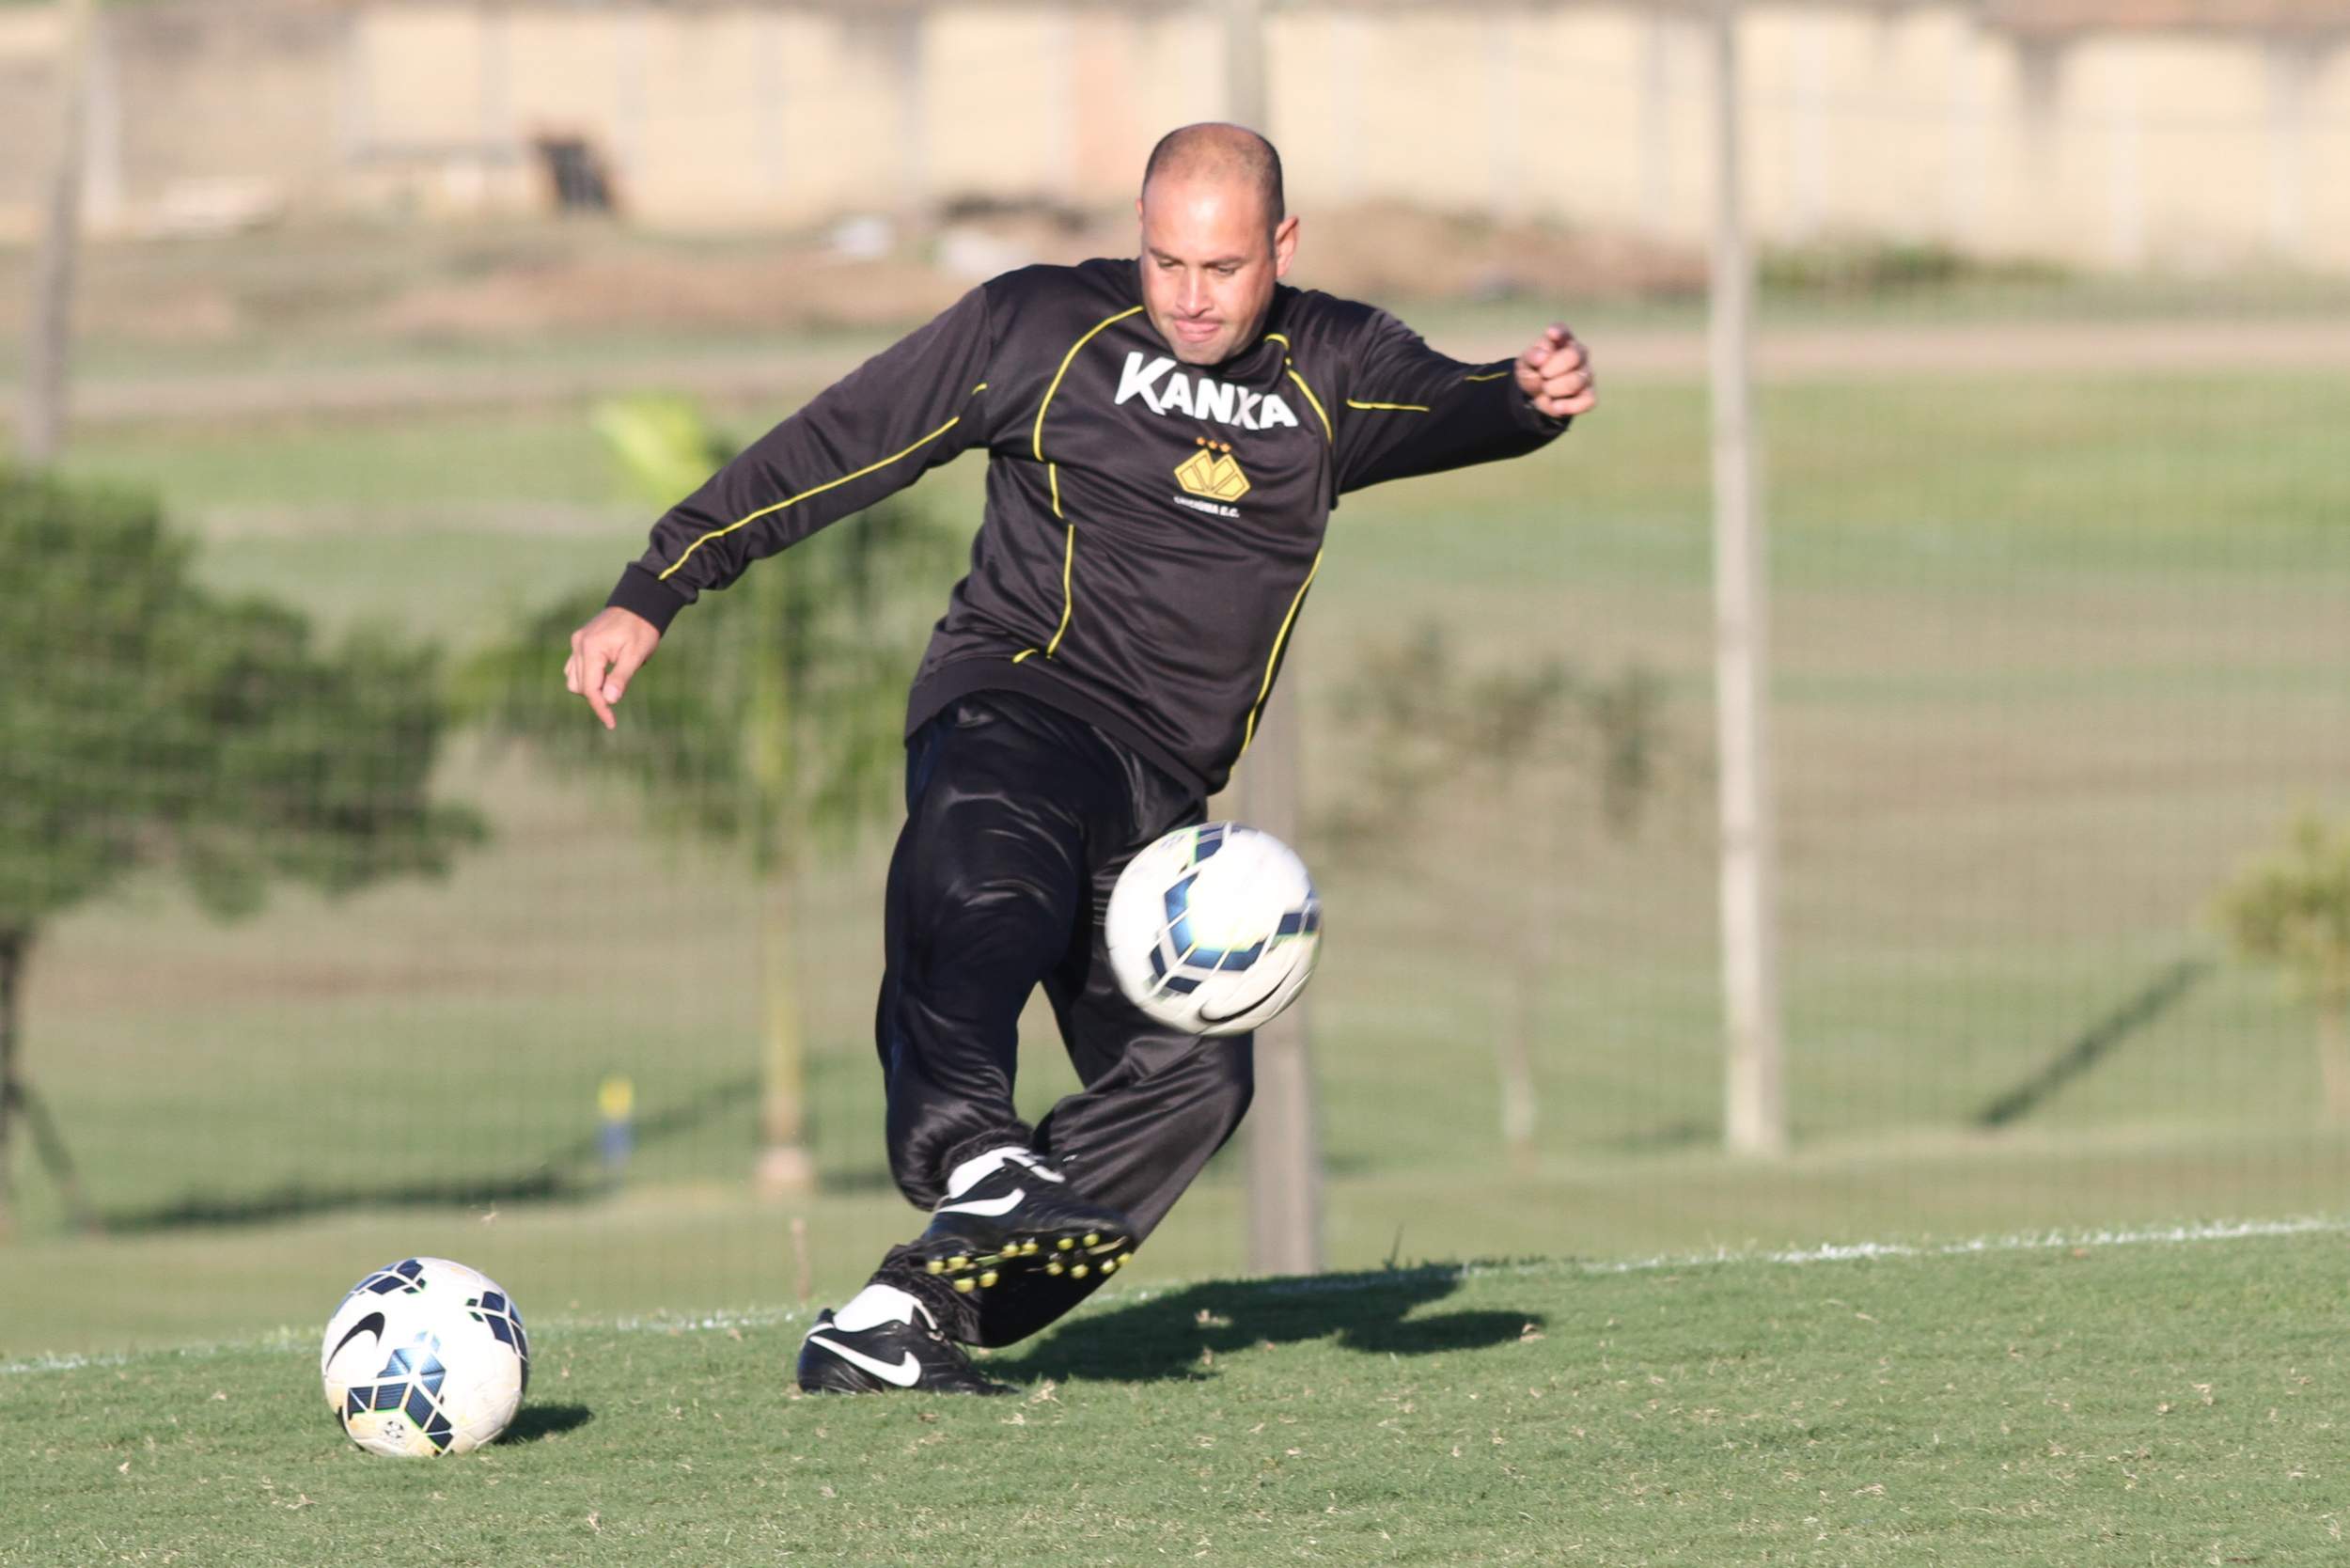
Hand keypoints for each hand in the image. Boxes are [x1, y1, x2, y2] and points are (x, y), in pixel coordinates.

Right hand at [564, 606, 660, 729]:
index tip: (612, 723)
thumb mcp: (636, 655)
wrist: (639, 604)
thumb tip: (609, 701)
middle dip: (597, 697)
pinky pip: (575, 667)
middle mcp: (579, 645)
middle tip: (619, 695)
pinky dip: (587, 677)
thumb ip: (621, 677)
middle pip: (579, 686)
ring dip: (590, 688)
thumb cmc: (641, 629)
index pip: (590, 688)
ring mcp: (577, 643)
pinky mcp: (580, 642)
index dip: (600, 708)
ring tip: (613, 684)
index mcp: (591, 648)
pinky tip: (605, 676)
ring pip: (574, 678)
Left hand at [1515, 324, 1595, 419]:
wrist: (1536, 394)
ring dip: (1555, 388)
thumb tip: (1542, 358)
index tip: (1550, 334)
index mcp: (1561, 340)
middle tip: (1543, 375)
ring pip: (1577, 380)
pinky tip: (1556, 406)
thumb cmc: (1534, 371)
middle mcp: (1578, 353)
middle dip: (1552, 369)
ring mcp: (1586, 373)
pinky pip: (1587, 400)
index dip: (1559, 331)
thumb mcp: (1524, 364)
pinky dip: (1569, 406)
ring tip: (1546, 390)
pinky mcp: (1589, 394)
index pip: (1563, 331)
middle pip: (1573, 356)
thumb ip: (1531, 357)